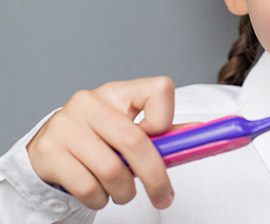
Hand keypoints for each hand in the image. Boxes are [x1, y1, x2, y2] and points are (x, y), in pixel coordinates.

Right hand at [27, 76, 176, 209]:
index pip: (159, 90)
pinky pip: (87, 187)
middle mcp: (90, 103)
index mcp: (118, 92)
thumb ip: (165, 132)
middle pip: (136, 141)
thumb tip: (200, 133)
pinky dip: (101, 199)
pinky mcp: (48, 151)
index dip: (166, 120)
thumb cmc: (100, 137)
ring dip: (125, 192)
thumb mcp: (130, 127)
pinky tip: (100, 194)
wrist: (50, 149)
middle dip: (155, 177)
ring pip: (112, 171)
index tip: (161, 141)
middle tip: (163, 196)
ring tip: (122, 192)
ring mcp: (66, 125)